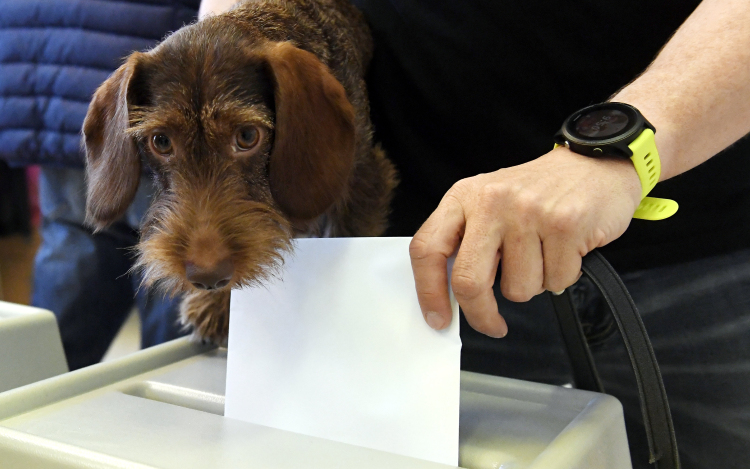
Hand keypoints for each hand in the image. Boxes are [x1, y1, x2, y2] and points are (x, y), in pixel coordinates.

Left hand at [409, 146, 641, 336]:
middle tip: (492, 325)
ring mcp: (529, 212)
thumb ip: (466, 243)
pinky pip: (555, 282)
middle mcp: (491, 201)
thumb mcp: (488, 204)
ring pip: (518, 289)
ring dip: (532, 285)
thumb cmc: (537, 193)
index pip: (428, 248)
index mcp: (464, 196)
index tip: (437, 319)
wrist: (594, 164)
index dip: (428, 291)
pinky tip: (565, 251)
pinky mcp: (566, 224)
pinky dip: (561, 277)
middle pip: (469, 280)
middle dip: (480, 314)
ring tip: (543, 255)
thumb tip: (452, 298)